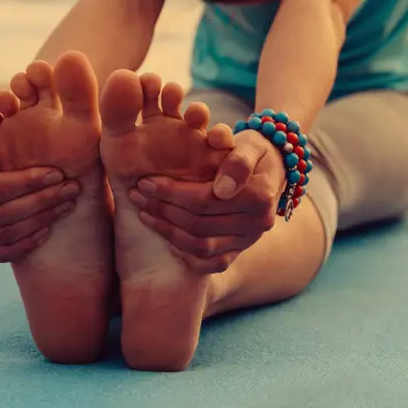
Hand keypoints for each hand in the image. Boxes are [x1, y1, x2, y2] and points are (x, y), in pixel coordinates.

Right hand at [0, 118, 77, 262]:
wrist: (48, 171)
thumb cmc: (37, 138)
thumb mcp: (32, 117)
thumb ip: (15, 107)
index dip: (25, 179)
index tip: (57, 174)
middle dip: (41, 195)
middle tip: (72, 185)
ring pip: (2, 228)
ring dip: (42, 216)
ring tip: (70, 201)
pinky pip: (1, 251)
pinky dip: (26, 242)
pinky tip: (49, 229)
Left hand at [130, 130, 285, 273]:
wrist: (271, 168)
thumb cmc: (252, 151)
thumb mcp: (249, 144)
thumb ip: (237, 160)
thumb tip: (222, 190)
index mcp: (260, 196)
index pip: (206, 200)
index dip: (172, 193)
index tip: (145, 182)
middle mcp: (257, 223)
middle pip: (199, 224)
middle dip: (163, 210)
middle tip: (136, 195)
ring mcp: (249, 241)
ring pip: (202, 246)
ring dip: (168, 232)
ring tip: (144, 213)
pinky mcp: (241, 251)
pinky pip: (212, 264)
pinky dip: (187, 257)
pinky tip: (167, 241)